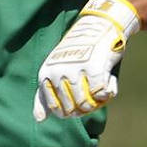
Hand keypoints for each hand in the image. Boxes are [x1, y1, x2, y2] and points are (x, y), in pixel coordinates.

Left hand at [33, 0, 140, 121]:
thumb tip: (39, 120)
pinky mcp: (93, 69)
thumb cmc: (76, 53)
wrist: (97, 27)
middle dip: (83, 109)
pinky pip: (100, 94)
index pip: (55, 108)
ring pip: (85, 104)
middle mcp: (58, 72)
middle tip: (92, 97)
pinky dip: (106, 93)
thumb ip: (45, 96)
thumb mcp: (55, 71)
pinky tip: (107, 85)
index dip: (68, 112)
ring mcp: (75, 70)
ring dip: (95, 103)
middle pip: (71, 109)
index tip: (77, 105)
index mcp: (46, 73)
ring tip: (99, 91)